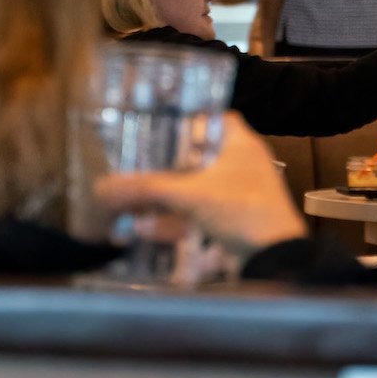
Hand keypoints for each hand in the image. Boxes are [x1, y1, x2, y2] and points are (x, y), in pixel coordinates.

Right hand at [96, 121, 307, 255]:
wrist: (274, 258)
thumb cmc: (240, 210)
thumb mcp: (190, 195)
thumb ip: (148, 189)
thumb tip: (102, 187)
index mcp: (240, 144)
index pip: (214, 118)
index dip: (186, 120)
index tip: (156, 126)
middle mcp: (241, 164)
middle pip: (196, 158)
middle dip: (164, 166)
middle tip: (132, 165)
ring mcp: (238, 194)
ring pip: (194, 189)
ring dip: (164, 197)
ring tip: (129, 201)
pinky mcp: (233, 221)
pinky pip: (198, 215)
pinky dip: (174, 221)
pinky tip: (143, 232)